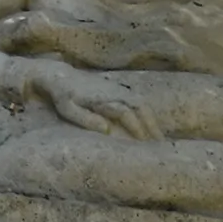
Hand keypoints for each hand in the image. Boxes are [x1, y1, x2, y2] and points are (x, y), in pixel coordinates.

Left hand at [31, 61, 159, 140]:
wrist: (61, 77)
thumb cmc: (63, 97)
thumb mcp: (68, 110)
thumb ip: (86, 119)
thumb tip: (107, 130)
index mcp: (105, 98)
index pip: (127, 113)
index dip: (137, 128)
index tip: (144, 144)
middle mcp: (115, 92)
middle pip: (140, 107)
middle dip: (151, 125)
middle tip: (161, 145)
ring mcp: (119, 89)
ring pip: (142, 104)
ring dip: (152, 120)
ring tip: (160, 138)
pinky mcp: (119, 89)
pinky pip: (138, 102)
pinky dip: (147, 114)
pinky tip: (151, 126)